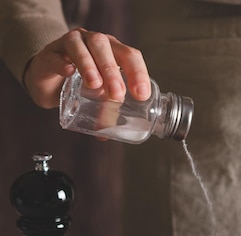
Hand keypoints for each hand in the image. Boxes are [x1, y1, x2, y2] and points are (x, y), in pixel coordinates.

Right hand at [23, 28, 150, 108]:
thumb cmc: (78, 81)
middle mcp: (94, 42)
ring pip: (82, 47)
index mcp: (113, 50)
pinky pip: (56, 56)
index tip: (141, 95)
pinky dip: (63, 63)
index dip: (138, 73)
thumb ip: (103, 110)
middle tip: (117, 94)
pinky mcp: (49, 54)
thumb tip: (108, 134)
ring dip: (90, 66)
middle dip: (113, 72)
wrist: (46, 72)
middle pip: (106, 48)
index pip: (130, 56)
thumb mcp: (95, 95)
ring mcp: (70, 44)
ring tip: (95, 85)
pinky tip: (68, 72)